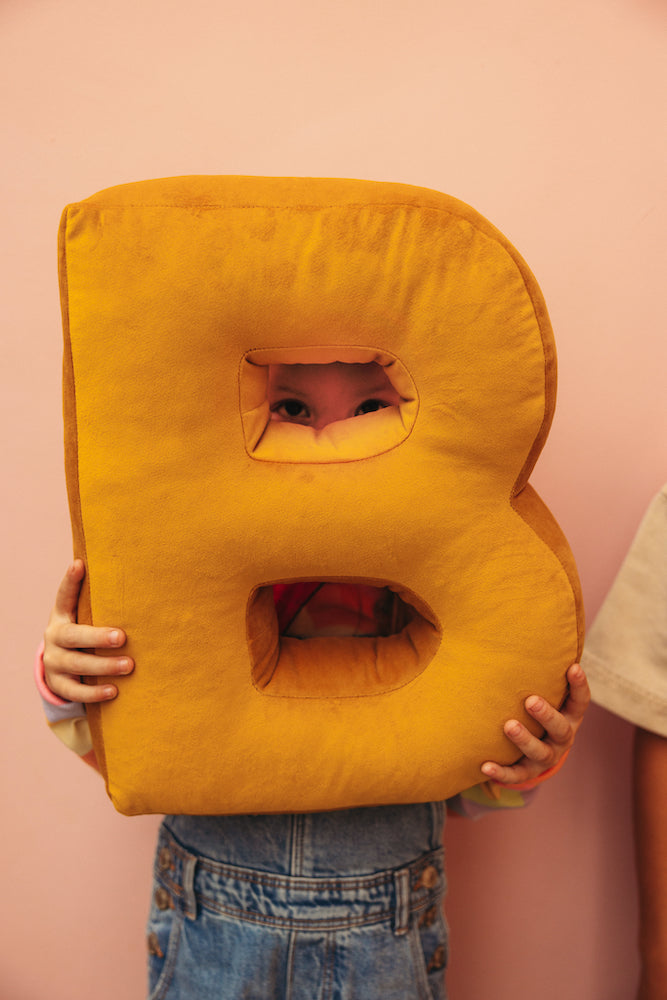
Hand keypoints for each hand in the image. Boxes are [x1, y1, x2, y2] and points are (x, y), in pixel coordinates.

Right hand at [43, 560, 133, 702]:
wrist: (61, 666)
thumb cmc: (85, 634)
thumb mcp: (85, 617)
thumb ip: (100, 605)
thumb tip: (140, 582)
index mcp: (61, 616)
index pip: (63, 597)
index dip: (70, 581)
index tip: (79, 564)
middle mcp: (54, 637)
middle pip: (72, 636)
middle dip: (97, 637)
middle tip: (122, 637)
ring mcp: (54, 662)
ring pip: (76, 665)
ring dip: (103, 666)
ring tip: (129, 665)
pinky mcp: (59, 684)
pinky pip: (75, 691)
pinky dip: (94, 692)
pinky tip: (114, 690)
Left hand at [480, 662, 589, 784]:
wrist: (532, 748)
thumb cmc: (534, 706)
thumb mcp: (542, 688)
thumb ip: (536, 667)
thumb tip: (513, 621)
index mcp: (569, 714)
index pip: (580, 701)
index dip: (579, 685)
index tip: (573, 667)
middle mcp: (562, 737)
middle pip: (562, 729)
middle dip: (547, 715)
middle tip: (530, 700)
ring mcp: (546, 757)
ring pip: (540, 753)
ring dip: (524, 740)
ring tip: (507, 725)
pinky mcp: (527, 772)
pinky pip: (516, 775)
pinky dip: (501, 773)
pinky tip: (483, 766)